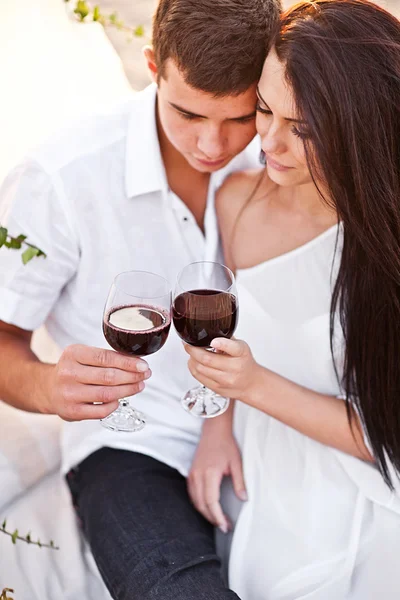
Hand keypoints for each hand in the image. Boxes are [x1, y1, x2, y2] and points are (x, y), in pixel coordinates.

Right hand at [43, 344, 150, 420]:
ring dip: (128, 390)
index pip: (106, 358)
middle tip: (145, 375)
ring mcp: (69, 394)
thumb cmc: (73, 369)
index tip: (144, 366)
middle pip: (109, 377)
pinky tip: (120, 399)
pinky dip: (115, 405)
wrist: (48, 388)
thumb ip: (106, 357)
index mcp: (73, 354)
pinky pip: (101, 411)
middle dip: (132, 376)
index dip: (128, 363)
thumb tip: (137, 363)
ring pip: (107, 394)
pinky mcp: (72, 412)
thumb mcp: (84, 355)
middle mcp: (68, 373)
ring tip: (139, 386)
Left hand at [184, 338, 261, 404]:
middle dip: (193, 349)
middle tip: (187, 344)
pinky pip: (198, 377)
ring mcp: (225, 380)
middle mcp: (235, 367)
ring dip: (192, 358)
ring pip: (200, 368)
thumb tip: (207, 332)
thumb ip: (226, 339)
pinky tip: (194, 362)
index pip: (233, 348)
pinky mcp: (217, 388)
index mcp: (241, 353)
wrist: (250, 383)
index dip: (221, 344)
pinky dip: (192, 367)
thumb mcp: (240, 347)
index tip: (213, 341)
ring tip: (192, 353)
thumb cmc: (243, 362)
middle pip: (208, 359)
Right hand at [188, 417, 246, 532]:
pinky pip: (192, 494)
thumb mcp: (237, 463)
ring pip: (195, 501)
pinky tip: (208, 508)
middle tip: (224, 527)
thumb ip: (240, 482)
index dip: (217, 516)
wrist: (214, 431)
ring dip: (205, 513)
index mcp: (210, 473)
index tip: (225, 526)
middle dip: (212, 518)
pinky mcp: (191, 473)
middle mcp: (198, 475)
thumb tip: (244, 499)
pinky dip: (199, 504)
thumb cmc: (226, 445)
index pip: (211, 501)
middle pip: (201, 504)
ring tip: (218, 519)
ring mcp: (192, 474)